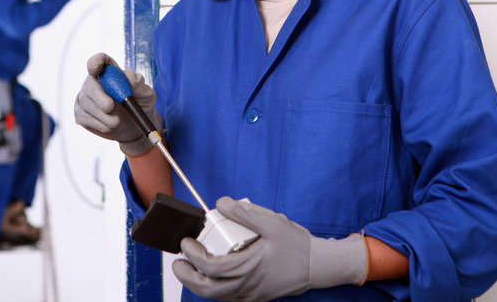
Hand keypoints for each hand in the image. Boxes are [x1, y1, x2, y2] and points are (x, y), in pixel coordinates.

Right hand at [74, 52, 159, 154]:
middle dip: (99, 96)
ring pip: (85, 102)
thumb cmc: (140, 106)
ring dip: (102, 115)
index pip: (99, 59)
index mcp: (111, 71)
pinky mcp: (80, 112)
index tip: (95, 69)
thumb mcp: (146, 94)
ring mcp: (86, 97)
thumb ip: (138, 83)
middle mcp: (95, 82)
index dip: (95, 61)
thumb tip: (128, 77)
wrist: (136, 127)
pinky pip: (82, 116)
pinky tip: (108, 126)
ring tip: (116, 122)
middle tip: (110, 107)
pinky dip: (97, 123)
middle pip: (89, 83)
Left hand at [172, 198, 367, 301]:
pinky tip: (213, 277)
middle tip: (178, 263)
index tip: (186, 242)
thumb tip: (221, 203)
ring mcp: (252, 293)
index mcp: (249, 266)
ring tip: (190, 269)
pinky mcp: (257, 295)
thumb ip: (244, 213)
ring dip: (199, 284)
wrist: (318, 265)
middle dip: (188, 277)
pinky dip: (216, 290)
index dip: (193, 256)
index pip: (211, 267)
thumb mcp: (272, 222)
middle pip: (208, 290)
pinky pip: (230, 298)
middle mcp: (248, 284)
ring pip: (218, 297)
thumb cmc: (298, 245)